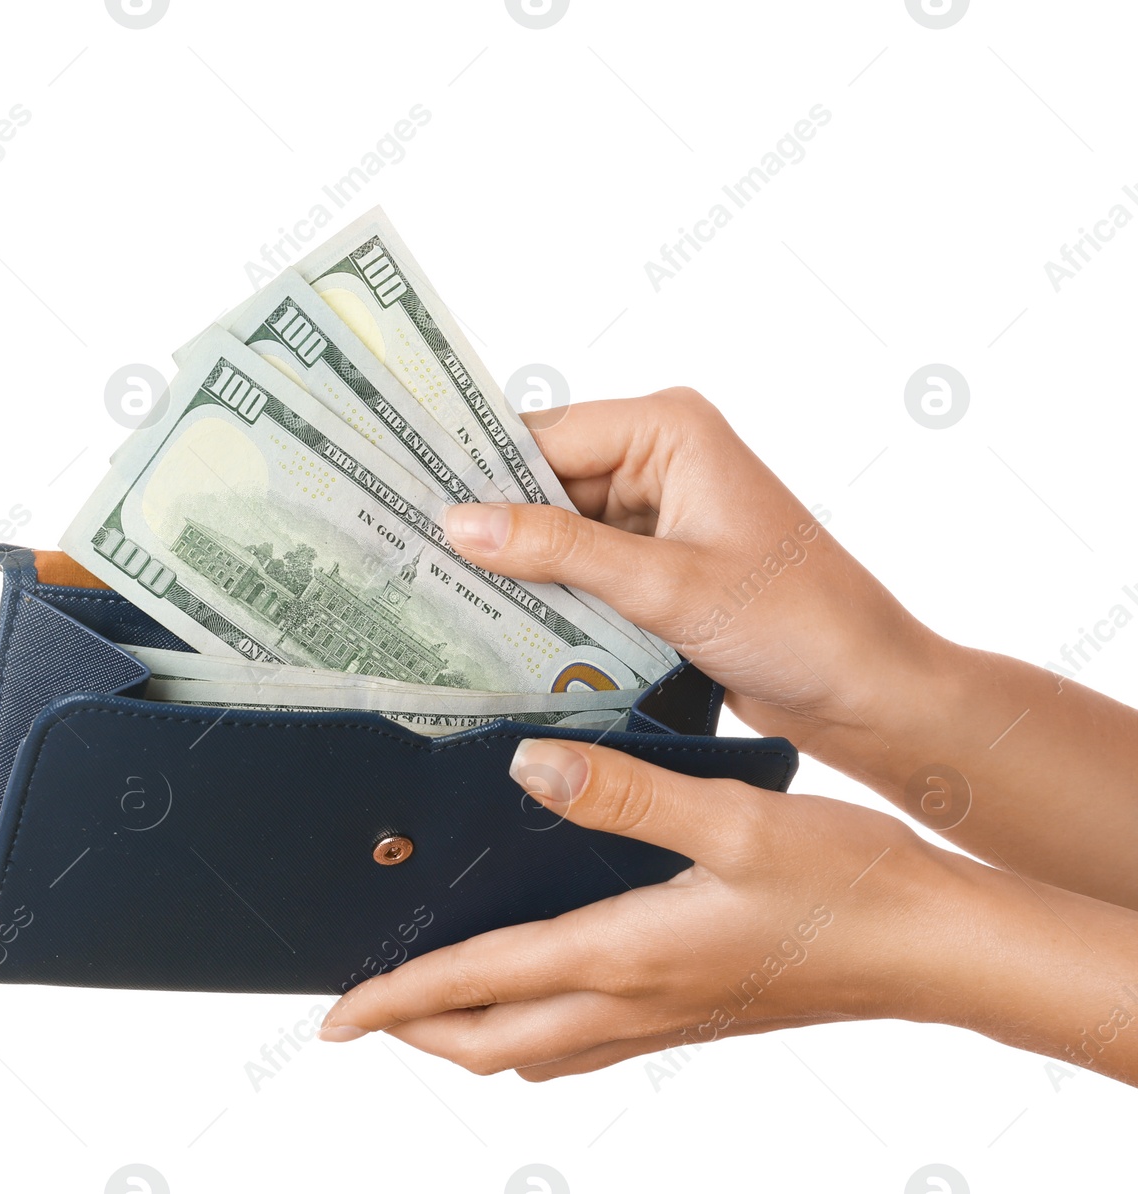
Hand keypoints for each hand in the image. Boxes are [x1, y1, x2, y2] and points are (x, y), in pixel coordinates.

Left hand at [316, 737, 1137, 1086]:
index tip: (335, 1017)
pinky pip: (588, 1044)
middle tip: (366, 1013)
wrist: (935, 946)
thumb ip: (620, 794)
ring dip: (473, 1034)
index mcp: (622, 955)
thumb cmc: (841, 882)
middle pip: (492, 1044)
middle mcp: (631, 1002)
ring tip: (435, 1004)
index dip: (396, 1003)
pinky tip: (545, 994)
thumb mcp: (726, 819)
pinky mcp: (696, 1014)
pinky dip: (536, 1030)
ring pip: (536, 1052)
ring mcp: (665, 1018)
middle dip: (419, 1032)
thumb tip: (527, 767)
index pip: (477, 987)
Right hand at [441, 388, 1137, 910]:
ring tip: (432, 592)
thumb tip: (459, 524)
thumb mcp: (668, 586)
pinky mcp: (657, 562)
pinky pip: (580, 566)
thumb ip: (561, 551)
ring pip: (555, 529)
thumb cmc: (800, 623)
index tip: (403, 502)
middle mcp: (660, 457)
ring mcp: (658, 511)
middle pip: (542, 482)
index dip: (474, 474)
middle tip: (403, 555)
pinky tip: (494, 622)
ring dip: (513, 566)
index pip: (543, 439)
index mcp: (670, 430)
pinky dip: (546, 595)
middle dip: (487, 523)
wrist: (870, 692)